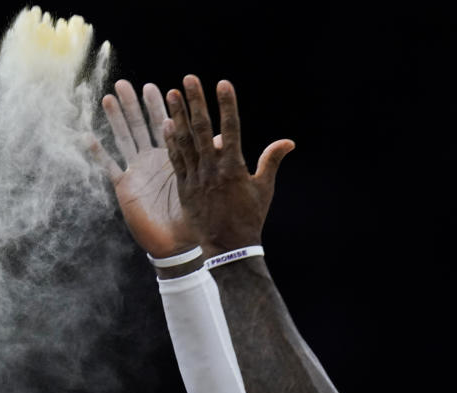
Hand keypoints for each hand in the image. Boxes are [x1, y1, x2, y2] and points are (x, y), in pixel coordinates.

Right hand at [87, 80, 197, 257]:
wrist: (178, 244)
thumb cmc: (195, 217)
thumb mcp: (204, 185)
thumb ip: (211, 160)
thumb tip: (224, 137)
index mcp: (172, 157)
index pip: (165, 125)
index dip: (159, 107)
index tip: (157, 87)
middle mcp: (152, 161)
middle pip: (139, 126)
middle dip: (133, 105)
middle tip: (125, 84)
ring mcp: (137, 172)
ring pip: (123, 139)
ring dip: (115, 119)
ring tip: (108, 97)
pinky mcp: (125, 188)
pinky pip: (109, 166)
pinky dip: (98, 152)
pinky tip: (87, 135)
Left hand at [163, 75, 294, 256]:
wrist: (228, 248)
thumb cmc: (250, 218)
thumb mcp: (264, 189)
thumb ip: (272, 161)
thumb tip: (289, 142)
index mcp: (234, 168)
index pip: (231, 130)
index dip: (227, 105)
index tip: (223, 84)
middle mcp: (213, 170)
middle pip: (203, 130)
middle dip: (196, 102)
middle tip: (189, 79)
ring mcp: (196, 178)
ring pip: (185, 142)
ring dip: (178, 116)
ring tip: (171, 94)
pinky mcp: (185, 188)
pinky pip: (176, 160)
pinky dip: (171, 142)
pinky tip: (166, 124)